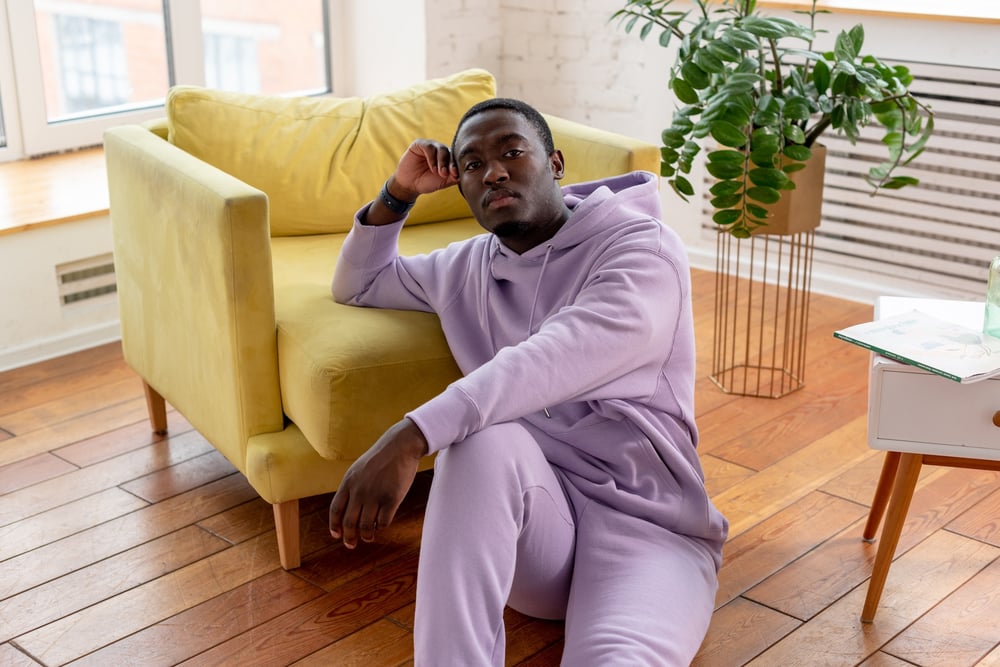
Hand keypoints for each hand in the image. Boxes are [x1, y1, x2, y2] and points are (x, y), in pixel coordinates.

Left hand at [329, 418, 428, 548]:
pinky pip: (383, 522)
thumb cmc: (380, 458)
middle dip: (349, 537)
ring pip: (366, 526)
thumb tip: (347, 510)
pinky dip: (381, 527)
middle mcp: (359, 490)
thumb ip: (351, 487)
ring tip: (369, 537)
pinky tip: (381, 525)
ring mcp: (375, 495)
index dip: (334, 525)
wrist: (400, 446)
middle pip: (349, 522)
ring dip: (366, 536)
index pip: (336, 510)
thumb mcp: (359, 469)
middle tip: (351, 544)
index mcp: (348, 482)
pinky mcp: (392, 499)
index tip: (337, 535)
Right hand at [390, 139, 459, 199]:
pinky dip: (432, 158)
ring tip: (440, 173)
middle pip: (450, 152)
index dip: (457, 165)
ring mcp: (430, 146)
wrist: (409, 185)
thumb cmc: (427, 182)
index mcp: (448, 157)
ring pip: (441, 148)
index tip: (456, 174)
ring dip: (442, 161)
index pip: (455, 158)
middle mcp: (440, 150)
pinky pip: (428, 147)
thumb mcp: (443, 181)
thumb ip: (454, 177)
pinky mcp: (419, 144)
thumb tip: (465, 174)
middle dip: (450, 164)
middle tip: (449, 174)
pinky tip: (432, 168)